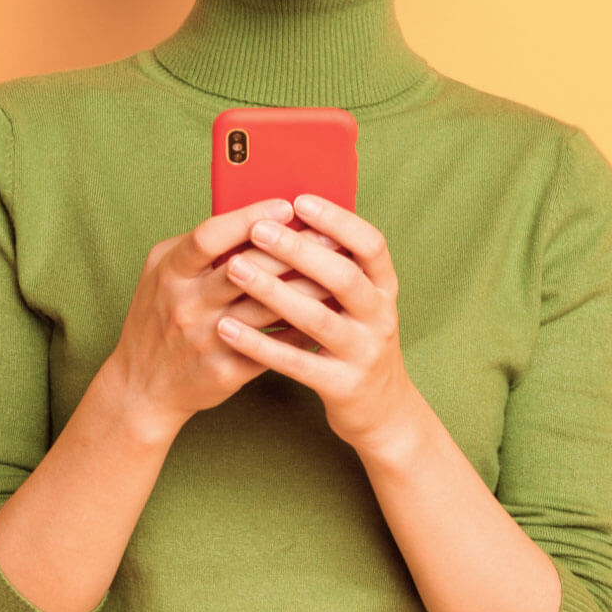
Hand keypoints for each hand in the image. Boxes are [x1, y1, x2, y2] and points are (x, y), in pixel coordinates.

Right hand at [104, 197, 338, 438]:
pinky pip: (274, 346)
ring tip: (342, 272)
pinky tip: (328, 314)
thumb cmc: (158, 318)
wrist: (141, 387)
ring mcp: (206, 340)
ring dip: (309, 289)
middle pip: (247, 268)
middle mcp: (186, 304)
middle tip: (331, 236)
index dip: (248, 218)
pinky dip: (302, 329)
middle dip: (294, 249)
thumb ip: (198, 248)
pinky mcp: (225, 371)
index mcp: (170, 273)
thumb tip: (253, 218)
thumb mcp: (161, 274)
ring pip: (268, 308)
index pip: (209, 237)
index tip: (285, 206)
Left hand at [215, 194, 414, 446]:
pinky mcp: (342, 386)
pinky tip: (227, 327)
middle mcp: (380, 316)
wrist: (381, 410)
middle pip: (343, 277)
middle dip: (299, 251)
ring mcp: (363, 352)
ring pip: (318, 319)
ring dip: (274, 291)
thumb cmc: (354, 339)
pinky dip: (261, 344)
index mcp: (383, 287)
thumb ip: (330, 265)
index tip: (299, 201)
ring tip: (235, 269)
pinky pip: (296, 362)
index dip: (338, 221)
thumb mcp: (356, 300)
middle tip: (259, 228)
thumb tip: (281, 217)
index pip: (371, 245)